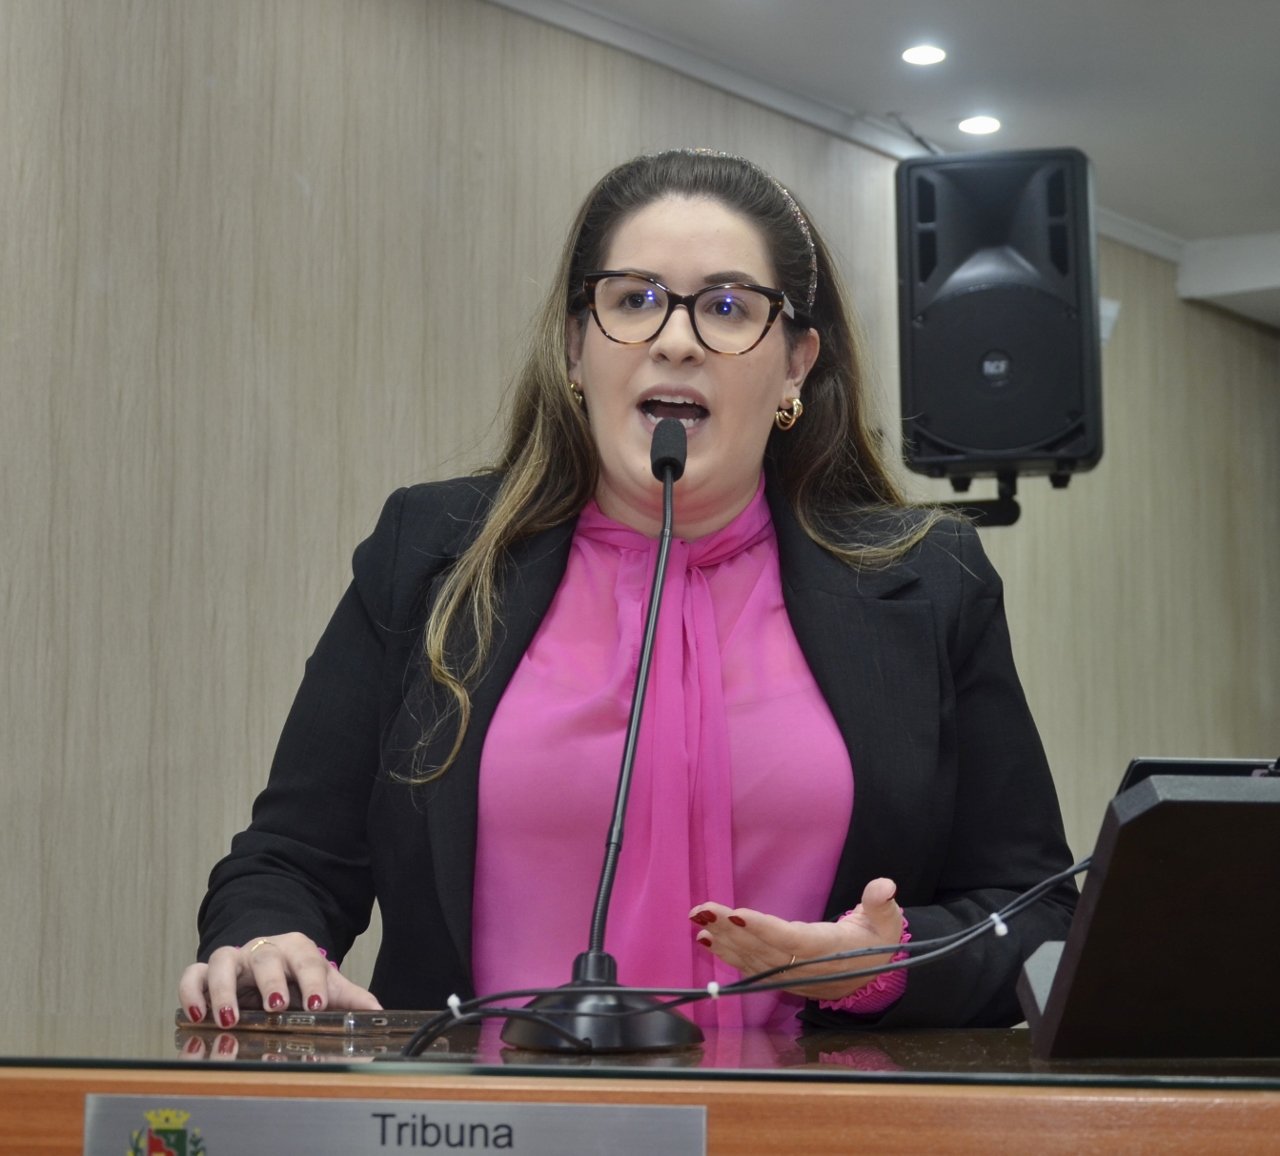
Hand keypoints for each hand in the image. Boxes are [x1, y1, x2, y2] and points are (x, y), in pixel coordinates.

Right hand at [178, 932, 381, 1026]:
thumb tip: (377, 1011)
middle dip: (270, 981)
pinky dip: (191, 992)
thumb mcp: (322, 981)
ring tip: (228, 1019)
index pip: (308, 961)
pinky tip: (196, 1015)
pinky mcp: (207, 971)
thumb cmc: (294, 973)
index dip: (313, 982)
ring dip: (224, 990)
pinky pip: (192, 974)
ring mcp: (234, 959)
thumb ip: (348, 996)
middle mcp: (264, 949)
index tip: (317, 1004)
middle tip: (276, 1007)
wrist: (267, 956)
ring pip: (223, 961)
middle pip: (266, 957)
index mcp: (297, 949)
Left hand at [689, 877, 902, 1001]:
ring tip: (698, 919)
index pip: (792, 940)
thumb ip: (881, 903)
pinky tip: (706, 939)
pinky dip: (726, 954)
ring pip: (751, 959)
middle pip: (763, 950)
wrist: (870, 978)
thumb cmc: (876, 942)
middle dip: (731, 929)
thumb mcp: (887, 922)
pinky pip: (749, 967)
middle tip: (704, 909)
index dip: (764, 928)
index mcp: (829, 951)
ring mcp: (789, 976)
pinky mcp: (779, 978)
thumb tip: (885, 885)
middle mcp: (804, 967)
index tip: (738, 913)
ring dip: (723, 940)